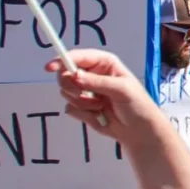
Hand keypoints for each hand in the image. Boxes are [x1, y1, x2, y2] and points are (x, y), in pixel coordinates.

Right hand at [49, 48, 166, 141]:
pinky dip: (83, 113)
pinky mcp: (82, 107)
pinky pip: (70, 108)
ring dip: (83, 103)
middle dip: (74, 87)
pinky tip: (99, 115)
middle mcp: (92, 75)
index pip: (78, 57)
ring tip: (102, 106)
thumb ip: (97, 82)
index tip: (50, 67)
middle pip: (65, 75)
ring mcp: (86, 91)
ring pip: (66, 93)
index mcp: (104, 63)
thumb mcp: (121, 90)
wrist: (139, 131)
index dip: (62, 60)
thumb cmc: (137, 105)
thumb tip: (75, 76)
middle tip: (87, 95)